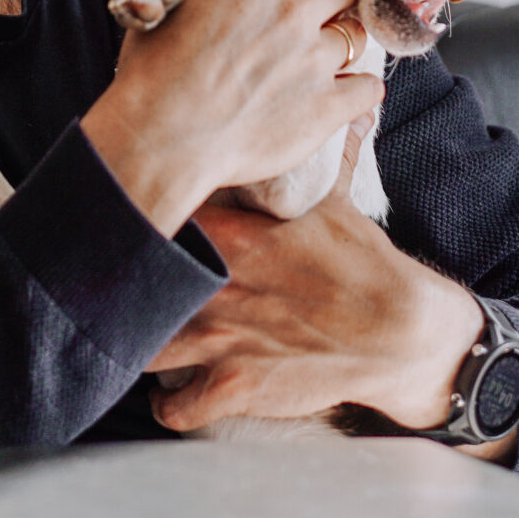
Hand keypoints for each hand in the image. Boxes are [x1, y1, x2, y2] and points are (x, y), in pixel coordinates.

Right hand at [81, 0, 382, 236]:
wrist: (161, 142)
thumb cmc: (152, 76)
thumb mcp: (170, 7)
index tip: (255, 5)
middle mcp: (291, 10)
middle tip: (309, 20)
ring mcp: (314, 59)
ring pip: (356, 36)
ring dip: (338, 47)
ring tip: (316, 66)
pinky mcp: (329, 107)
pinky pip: (370, 88)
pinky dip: (359, 92)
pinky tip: (343, 97)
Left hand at [147, 118, 485, 432]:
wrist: (399, 330)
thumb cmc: (362, 259)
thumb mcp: (331, 197)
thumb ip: (311, 158)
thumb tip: (331, 109)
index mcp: (230, 233)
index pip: (153, 218)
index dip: (134, 222)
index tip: (124, 221)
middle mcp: (214, 285)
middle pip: (135, 285)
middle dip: (123, 287)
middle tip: (119, 287)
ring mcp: (221, 339)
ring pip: (144, 347)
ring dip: (140, 346)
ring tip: (141, 340)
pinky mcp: (237, 388)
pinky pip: (178, 408)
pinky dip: (170, 406)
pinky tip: (171, 396)